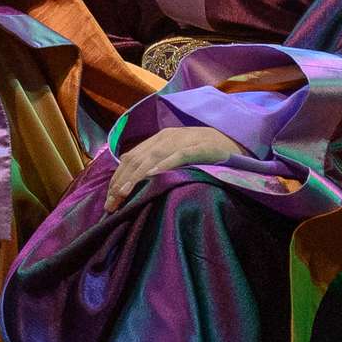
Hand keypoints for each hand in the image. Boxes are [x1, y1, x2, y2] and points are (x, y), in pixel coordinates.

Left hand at [102, 124, 243, 212]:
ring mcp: (183, 140)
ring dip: (136, 176)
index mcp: (159, 138)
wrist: (231, 140)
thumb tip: (133, 181)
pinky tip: (154, 175)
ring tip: (125, 193)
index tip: (110, 199)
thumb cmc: (202, 151)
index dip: (117, 177)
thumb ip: (157, 162)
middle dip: (121, 181)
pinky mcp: (200, 147)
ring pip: (153, 156)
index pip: (131, 157)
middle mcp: (167, 137)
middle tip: (112, 204)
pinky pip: (180, 155)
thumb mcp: (175, 153)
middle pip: (137, 158)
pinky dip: (165, 164)